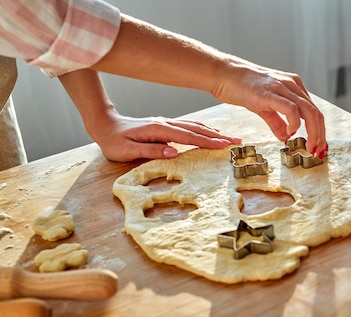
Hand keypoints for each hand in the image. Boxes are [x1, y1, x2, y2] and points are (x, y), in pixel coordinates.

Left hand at [90, 112, 241, 161]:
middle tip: (237, 142)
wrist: (105, 126)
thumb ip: (151, 150)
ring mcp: (167, 122)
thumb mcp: (128, 150)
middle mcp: (166, 123)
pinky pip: (190, 126)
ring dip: (214, 132)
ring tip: (230, 138)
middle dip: (219, 136)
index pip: (189, 136)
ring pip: (196, 126)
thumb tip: (174, 152)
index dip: (208, 141)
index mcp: (160, 130)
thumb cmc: (114, 142)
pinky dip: (204, 128)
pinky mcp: (167, 125)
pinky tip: (212, 131)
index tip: (225, 146)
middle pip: (198, 129)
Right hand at [212, 59, 326, 157]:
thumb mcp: (264, 107)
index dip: (319, 130)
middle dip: (320, 135)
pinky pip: (291, 109)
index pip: (314, 111)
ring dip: (313, 132)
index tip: (318, 146)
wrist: (223, 74)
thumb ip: (277, 122)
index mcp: (293, 87)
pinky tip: (290, 132)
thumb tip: (286, 137)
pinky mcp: (270, 92)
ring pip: (309, 111)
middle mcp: (292, 85)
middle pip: (316, 113)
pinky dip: (295, 123)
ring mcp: (282, 87)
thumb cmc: (242, 88)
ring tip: (309, 146)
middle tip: (317, 151)